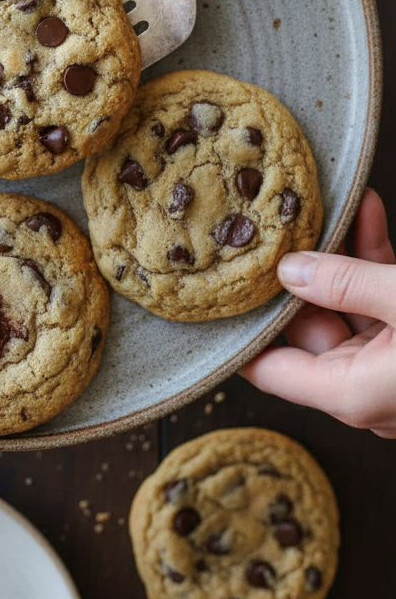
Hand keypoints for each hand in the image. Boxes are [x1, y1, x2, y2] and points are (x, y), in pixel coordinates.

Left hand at [241, 188, 395, 436]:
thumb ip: (347, 284)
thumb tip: (292, 271)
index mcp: (352, 392)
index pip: (268, 371)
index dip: (240, 329)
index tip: (218, 285)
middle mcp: (371, 391)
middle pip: (309, 333)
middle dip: (297, 277)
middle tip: (276, 225)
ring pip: (352, 312)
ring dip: (344, 259)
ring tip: (327, 206)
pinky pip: (388, 306)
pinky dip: (379, 263)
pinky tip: (373, 214)